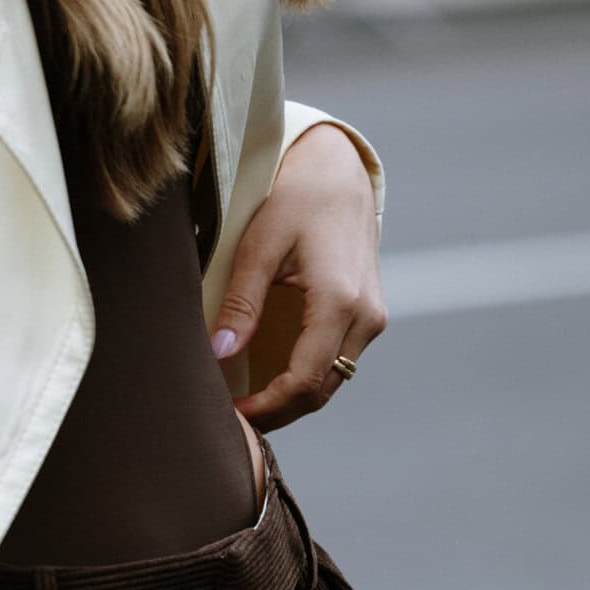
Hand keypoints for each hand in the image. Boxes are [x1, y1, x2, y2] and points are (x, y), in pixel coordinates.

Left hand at [211, 122, 386, 432]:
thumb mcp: (260, 245)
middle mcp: (365, 317)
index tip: (230, 414)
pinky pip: (336, 363)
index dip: (266, 408)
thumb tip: (218, 354)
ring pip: (330, 383)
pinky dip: (305, 381)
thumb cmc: (296, 197)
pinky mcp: (368, 316)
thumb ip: (241, 303)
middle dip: (276, 413)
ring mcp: (372, 318)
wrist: (338, 170)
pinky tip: (271, 382)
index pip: (303, 381)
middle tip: (233, 419)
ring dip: (290, 401)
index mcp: (340, 301)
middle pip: (319, 391)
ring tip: (247, 405)